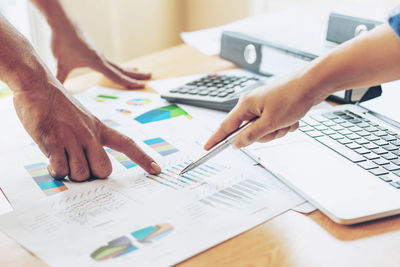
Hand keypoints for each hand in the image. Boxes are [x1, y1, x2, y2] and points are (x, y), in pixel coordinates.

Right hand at [13, 79, 160, 180]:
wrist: (37, 84)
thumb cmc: (58, 106)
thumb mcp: (82, 119)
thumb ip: (89, 142)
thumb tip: (88, 169)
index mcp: (100, 128)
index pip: (127, 144)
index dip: (143, 158)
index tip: (157, 170)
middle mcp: (90, 133)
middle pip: (103, 170)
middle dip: (91, 175)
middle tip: (77, 164)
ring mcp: (72, 137)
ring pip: (81, 173)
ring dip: (70, 173)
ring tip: (60, 158)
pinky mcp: (53, 140)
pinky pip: (61, 169)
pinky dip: (56, 171)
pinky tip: (51, 160)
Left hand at [51, 22, 150, 87]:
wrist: (62, 24)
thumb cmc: (62, 42)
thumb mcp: (60, 63)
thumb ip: (60, 77)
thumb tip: (56, 91)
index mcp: (96, 62)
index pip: (116, 75)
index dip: (129, 82)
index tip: (141, 86)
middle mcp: (101, 58)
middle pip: (122, 69)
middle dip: (136, 75)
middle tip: (150, 77)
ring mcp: (100, 54)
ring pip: (118, 64)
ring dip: (130, 69)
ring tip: (141, 72)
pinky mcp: (96, 51)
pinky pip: (111, 61)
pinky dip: (119, 66)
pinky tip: (121, 67)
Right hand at [204, 76, 323, 149]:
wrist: (312, 84)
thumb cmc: (292, 97)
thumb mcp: (270, 122)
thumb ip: (251, 135)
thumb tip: (237, 143)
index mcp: (246, 105)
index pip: (226, 126)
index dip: (216, 139)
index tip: (207, 148)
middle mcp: (252, 104)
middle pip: (249, 132)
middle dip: (265, 134)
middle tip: (276, 127)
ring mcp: (263, 106)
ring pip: (264, 131)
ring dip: (277, 130)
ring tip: (287, 121)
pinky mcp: (274, 108)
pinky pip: (274, 126)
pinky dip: (283, 126)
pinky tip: (292, 119)